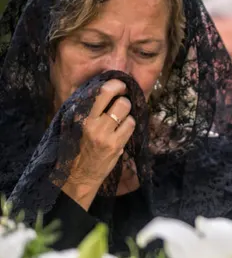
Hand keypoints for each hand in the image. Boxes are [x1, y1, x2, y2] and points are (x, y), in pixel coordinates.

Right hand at [61, 79, 136, 209]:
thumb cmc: (76, 146)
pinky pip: (131, 125)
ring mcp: (105, 134)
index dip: (115, 84)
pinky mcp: (115, 145)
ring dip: (128, 112)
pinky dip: (130, 124)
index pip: (100, 92)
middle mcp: (91, 123)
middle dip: (124, 96)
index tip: (120, 84)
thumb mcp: (75, 124)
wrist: (78, 173)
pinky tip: (122, 129)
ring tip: (120, 118)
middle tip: (123, 98)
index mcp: (79, 115)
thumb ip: (88, 108)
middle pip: (119, 100)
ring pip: (127, 111)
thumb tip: (106, 89)